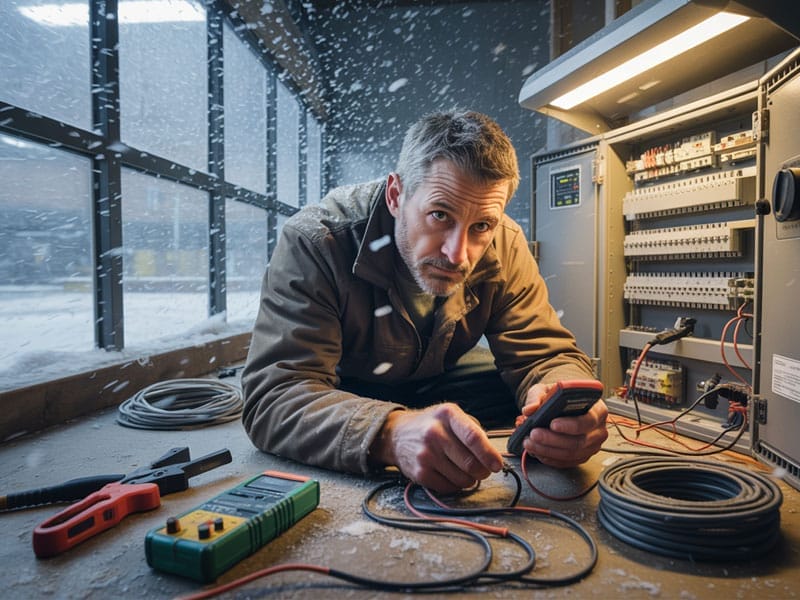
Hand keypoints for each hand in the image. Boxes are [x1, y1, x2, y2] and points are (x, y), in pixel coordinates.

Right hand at [371, 403, 503, 493]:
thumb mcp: (451, 416)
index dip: (489, 454)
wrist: (397, 435)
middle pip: (470, 463)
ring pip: (462, 479)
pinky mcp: (420, 473)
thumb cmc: (431, 425)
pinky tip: (452, 475)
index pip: (473, 437)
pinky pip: (449, 487)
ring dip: (471, 480)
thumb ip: (473, 430)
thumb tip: (492, 455)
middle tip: (484, 469)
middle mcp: (434, 433)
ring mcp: (425, 454)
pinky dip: (456, 485)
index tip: (497, 465)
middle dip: (483, 471)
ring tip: (466, 471)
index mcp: (447, 415)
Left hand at [520, 383, 608, 467]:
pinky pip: (566, 462)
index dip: (570, 424)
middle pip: (578, 441)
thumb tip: (530, 409)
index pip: (588, 420)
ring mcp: (592, 445)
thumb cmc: (559, 396)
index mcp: (597, 409)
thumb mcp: (547, 389)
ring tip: (530, 443)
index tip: (552, 423)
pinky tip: (537, 451)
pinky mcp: (583, 456)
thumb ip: (537, 397)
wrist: (561, 405)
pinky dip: (549, 458)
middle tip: (534, 434)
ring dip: (547, 450)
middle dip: (552, 440)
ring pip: (571, 454)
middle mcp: (598, 429)